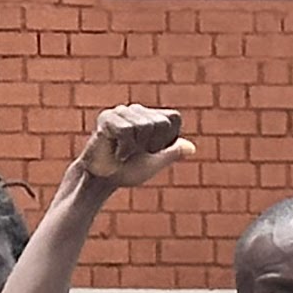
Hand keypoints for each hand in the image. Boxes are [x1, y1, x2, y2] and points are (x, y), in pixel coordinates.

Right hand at [73, 106, 195, 196]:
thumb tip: (192, 148)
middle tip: (133, 153)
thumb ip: (171, 154)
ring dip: (133, 147)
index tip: (151, 152)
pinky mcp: (107, 117)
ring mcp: (122, 112)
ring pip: (142, 126)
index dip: (165, 139)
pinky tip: (113, 148)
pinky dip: (122, 146)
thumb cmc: (126, 173)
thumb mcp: (153, 165)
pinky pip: (124, 129)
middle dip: (149, 145)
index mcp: (153, 119)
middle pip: (159, 123)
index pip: (173, 118)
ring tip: (122, 151)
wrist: (100, 180)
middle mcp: (139, 111)